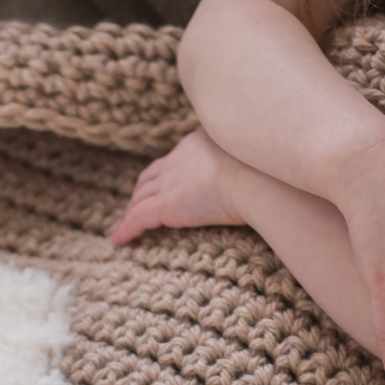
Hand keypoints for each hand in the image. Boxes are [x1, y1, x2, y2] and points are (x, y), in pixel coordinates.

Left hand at [111, 130, 247, 243]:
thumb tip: (255, 169)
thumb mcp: (252, 156)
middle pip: (150, 177)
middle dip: (139, 192)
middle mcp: (178, 159)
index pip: (173, 161)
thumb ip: (243, 161)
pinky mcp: (166, 205)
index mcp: (198, 144)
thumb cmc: (265, 170)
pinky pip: (138, 218)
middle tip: (133, 207)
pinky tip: (119, 240)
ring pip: (140, 199)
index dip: (162, 174)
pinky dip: (126, 229)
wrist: (256, 176)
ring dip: (130, 212)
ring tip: (124, 226)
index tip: (158, 184)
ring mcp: (170, 182)